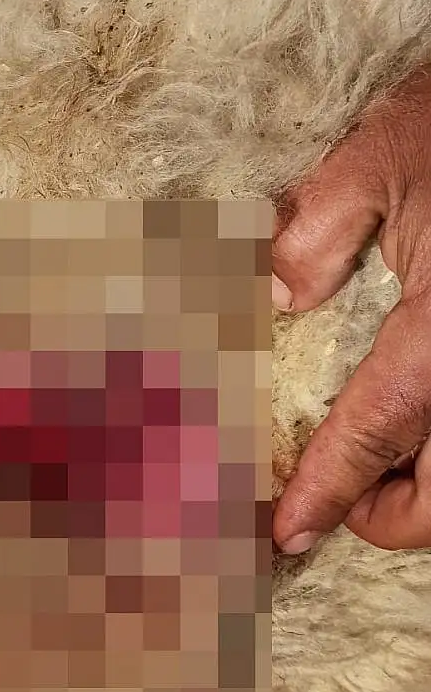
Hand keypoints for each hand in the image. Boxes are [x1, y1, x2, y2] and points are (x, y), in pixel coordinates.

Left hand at [272, 63, 430, 552]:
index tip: (286, 534)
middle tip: (337, 491)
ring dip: (427, 487)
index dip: (327, 493)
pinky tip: (424, 412)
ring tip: (380, 456)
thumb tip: (276, 297)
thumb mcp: (385, 157)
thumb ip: (316, 231)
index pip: (377, 432)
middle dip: (387, 514)